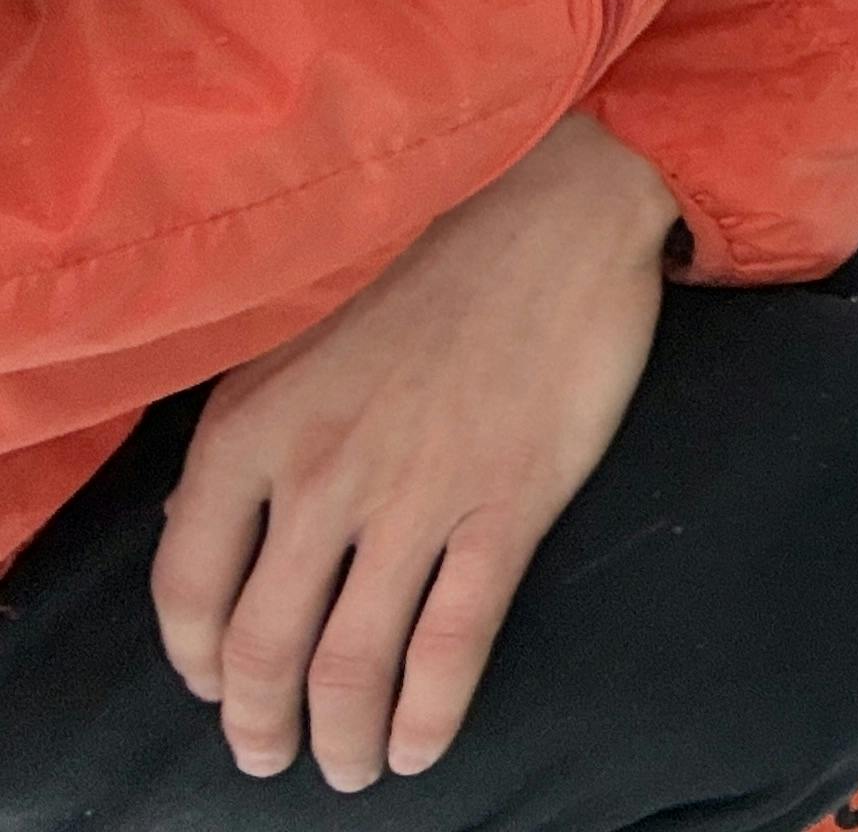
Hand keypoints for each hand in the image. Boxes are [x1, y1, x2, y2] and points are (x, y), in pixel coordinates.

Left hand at [152, 110, 678, 789]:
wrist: (555, 204)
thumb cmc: (431, 258)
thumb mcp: (303, 333)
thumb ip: (254, 432)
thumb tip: (209, 527)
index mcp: (254, 427)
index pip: (186, 589)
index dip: (197, 663)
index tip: (218, 689)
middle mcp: (320, 474)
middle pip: (263, 648)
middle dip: (262, 724)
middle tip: (273, 756)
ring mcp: (415, 494)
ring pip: (351, 662)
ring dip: (340, 738)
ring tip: (349, 769)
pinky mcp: (507, 503)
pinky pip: (451, 641)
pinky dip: (427, 714)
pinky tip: (418, 745)